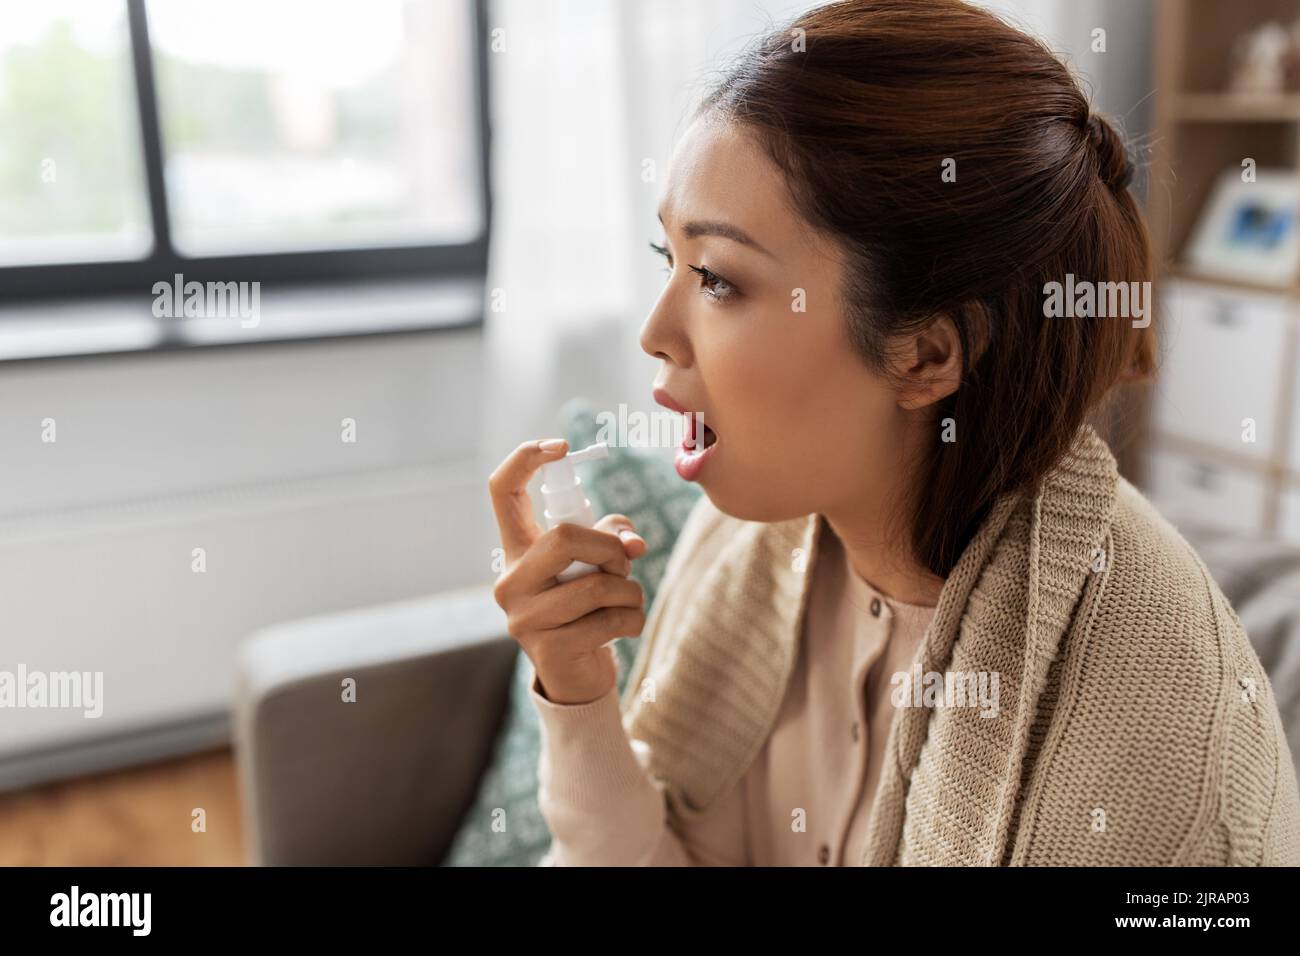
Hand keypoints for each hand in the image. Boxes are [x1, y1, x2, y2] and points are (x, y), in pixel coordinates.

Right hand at [488, 438, 647, 704]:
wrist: (577, 676)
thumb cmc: (589, 606)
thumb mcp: (600, 562)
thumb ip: (615, 537)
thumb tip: (634, 545)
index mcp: (516, 550)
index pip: (502, 491)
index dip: (526, 458)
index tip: (561, 446)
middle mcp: (510, 581)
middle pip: (563, 537)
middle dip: (610, 548)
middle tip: (624, 564)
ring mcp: (523, 618)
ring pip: (597, 584)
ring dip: (630, 590)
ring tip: (626, 602)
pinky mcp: (547, 650)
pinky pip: (611, 620)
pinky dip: (633, 620)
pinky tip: (624, 629)